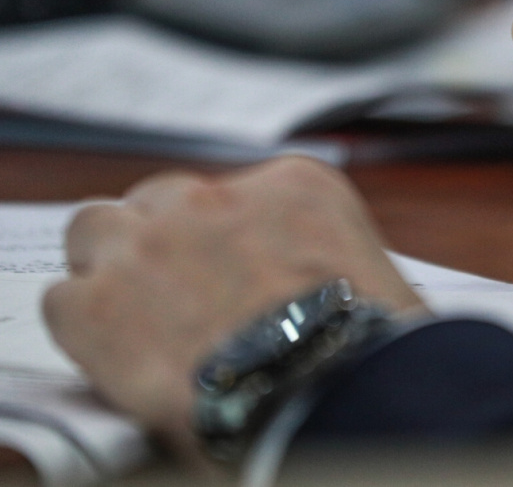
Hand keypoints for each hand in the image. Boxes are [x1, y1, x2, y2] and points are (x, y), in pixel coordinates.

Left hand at [42, 157, 424, 458]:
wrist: (331, 396)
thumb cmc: (371, 352)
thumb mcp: (375, 277)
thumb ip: (325, 261)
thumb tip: (304, 292)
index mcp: (297, 187)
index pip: (236, 194)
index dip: (228, 242)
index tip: (235, 276)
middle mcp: (218, 198)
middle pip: (161, 200)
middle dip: (164, 242)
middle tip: (180, 298)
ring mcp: (152, 243)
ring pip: (97, 230)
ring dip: (113, 270)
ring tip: (138, 324)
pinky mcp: (98, 303)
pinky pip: (64, 300)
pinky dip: (85, 331)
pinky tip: (119, 362)